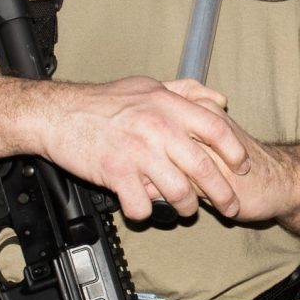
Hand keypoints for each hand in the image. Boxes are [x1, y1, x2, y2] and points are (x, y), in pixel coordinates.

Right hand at [28, 77, 253, 222]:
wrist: (56, 114)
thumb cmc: (101, 102)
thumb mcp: (147, 86)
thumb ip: (185, 91)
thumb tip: (218, 99)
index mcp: (167, 105)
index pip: (215, 129)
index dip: (234, 150)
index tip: (243, 166)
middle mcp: (157, 127)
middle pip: (203, 167)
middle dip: (222, 193)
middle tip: (230, 207)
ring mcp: (137, 151)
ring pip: (178, 191)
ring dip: (186, 208)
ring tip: (186, 211)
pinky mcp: (116, 172)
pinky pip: (141, 205)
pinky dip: (146, 213)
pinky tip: (145, 210)